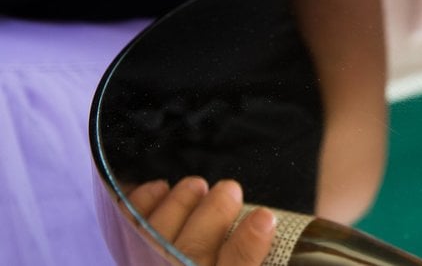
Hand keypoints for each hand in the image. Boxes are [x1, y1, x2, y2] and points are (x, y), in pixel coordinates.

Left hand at [127, 177, 274, 265]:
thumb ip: (246, 257)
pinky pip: (127, 234)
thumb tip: (271, 228)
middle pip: (193, 253)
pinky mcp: (130, 262)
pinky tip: (159, 189)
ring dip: (178, 205)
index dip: (247, 246)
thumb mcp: (243, 265)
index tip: (265, 217)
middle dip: (213, 215)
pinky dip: (141, 208)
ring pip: (158, 240)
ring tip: (197, 186)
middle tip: (230, 190)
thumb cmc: (212, 265)